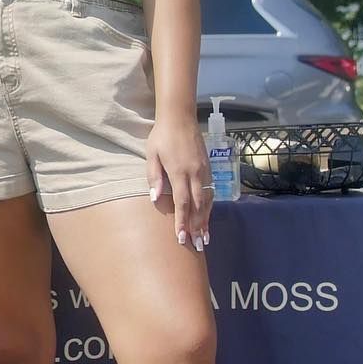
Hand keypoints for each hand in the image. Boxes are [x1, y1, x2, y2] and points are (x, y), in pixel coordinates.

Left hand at [146, 115, 211, 251]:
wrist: (180, 117)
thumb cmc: (162, 136)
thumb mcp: (152, 154)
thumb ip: (154, 176)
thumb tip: (155, 198)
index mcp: (180, 172)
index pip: (182, 203)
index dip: (182, 222)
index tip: (182, 238)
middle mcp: (195, 174)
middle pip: (198, 206)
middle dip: (197, 227)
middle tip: (198, 245)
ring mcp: (204, 171)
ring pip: (207, 201)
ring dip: (206, 220)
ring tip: (205, 238)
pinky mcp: (209, 168)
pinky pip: (211, 192)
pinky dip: (209, 207)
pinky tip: (207, 217)